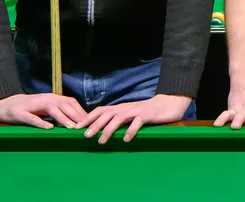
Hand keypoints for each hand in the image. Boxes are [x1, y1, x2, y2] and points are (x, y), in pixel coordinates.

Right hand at [0, 93, 87, 128]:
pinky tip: (48, 128)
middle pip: (64, 105)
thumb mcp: (46, 109)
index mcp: (53, 98)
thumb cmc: (29, 108)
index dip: (81, 111)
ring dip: (63, 118)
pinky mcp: (20, 113)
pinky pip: (32, 118)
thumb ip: (59, 113)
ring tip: (72, 127)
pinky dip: (41, 122)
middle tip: (86, 125)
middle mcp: (45, 99)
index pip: (71, 103)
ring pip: (51, 110)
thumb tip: (76, 122)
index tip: (92, 121)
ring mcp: (32, 105)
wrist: (5, 104)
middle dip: (76, 115)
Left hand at [77, 94, 191, 143]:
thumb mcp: (130, 114)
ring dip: (109, 129)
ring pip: (119, 118)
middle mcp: (125, 108)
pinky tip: (126, 140)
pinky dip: (131, 131)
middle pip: (107, 114)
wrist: (168, 103)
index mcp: (120, 108)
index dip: (88, 118)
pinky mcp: (147, 115)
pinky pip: (137, 123)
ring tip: (101, 141)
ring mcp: (136, 111)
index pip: (100, 110)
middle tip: (85, 135)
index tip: (76, 127)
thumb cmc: (147, 112)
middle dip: (95, 124)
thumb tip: (101, 129)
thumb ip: (118, 119)